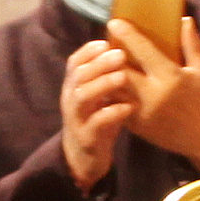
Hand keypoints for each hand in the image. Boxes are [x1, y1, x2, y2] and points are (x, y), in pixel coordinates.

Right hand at [56, 40, 142, 187]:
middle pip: (79, 76)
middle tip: (121, 54)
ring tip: (124, 76)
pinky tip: (128, 107)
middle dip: (99, 63)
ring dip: (103, 84)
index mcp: (74, 87)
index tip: (107, 41)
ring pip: (82, 97)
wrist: (83, 159)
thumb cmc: (97, 121)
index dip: (89, 51)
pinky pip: (95, 124)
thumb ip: (105, 77)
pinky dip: (111, 113)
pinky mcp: (86, 138)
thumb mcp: (98, 98)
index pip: (75, 63)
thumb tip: (128, 48)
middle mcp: (71, 101)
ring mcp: (77, 120)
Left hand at [114, 18, 199, 169]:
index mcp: (170, 77)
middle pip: (120, 69)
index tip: (114, 22)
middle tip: (103, 43)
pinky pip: (114, 105)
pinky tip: (106, 82)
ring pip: (112, 88)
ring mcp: (141, 112)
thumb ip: (193, 45)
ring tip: (100, 61)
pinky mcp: (135, 125)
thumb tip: (185, 20)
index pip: (142, 50)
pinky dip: (108, 92)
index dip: (126, 34)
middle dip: (108, 54)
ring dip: (105, 74)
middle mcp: (152, 94)